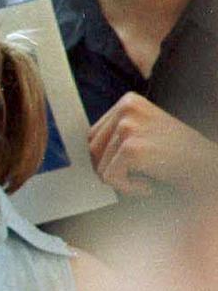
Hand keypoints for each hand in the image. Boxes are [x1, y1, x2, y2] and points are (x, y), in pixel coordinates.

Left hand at [88, 92, 217, 197]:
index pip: (94, 135)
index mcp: (128, 101)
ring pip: (98, 166)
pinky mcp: (131, 148)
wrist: (210, 169)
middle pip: (91, 149)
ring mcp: (128, 126)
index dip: (108, 158)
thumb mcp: (147, 131)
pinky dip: (129, 189)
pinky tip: (150, 185)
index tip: (134, 165)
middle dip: (111, 169)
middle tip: (141, 175)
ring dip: (122, 181)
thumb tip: (85, 151)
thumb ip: (118, 133)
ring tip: (150, 177)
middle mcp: (126, 108)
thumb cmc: (180, 156)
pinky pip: (110, 178)